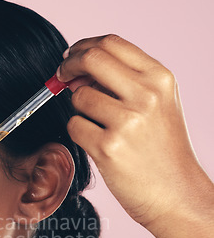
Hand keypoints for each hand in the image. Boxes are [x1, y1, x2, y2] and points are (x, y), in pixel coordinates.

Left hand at [57, 34, 208, 228]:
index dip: (83, 47)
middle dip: (68, 65)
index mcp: (159, 79)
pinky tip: (97, 144)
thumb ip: (124, 84)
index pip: (111, 44)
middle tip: (60, 76)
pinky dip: (78, 132)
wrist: (176, 193)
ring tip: (97, 126)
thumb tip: (79, 73)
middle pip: (91, 59)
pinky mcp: (108, 147)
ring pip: (78, 97)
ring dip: (77, 109)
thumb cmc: (163, 151)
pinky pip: (74, 126)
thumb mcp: (158, 105)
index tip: (71, 56)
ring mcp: (127, 121)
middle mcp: (146, 95)